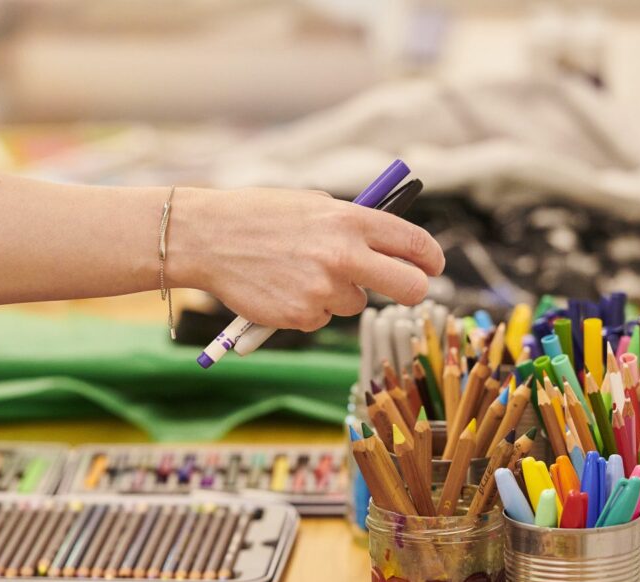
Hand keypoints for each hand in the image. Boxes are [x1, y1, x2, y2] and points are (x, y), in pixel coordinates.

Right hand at [169, 187, 445, 330]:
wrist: (207, 238)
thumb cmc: (258, 216)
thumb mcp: (312, 205)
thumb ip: (352, 224)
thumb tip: (390, 244)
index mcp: (350, 220)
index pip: (414, 243)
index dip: (431, 258)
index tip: (432, 266)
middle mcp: (344, 256)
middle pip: (410, 287)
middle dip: (414, 290)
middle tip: (406, 289)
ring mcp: (323, 290)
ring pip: (355, 303)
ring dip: (338, 293)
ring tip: (299, 271)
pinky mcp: (302, 316)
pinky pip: (321, 318)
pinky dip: (307, 308)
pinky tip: (282, 287)